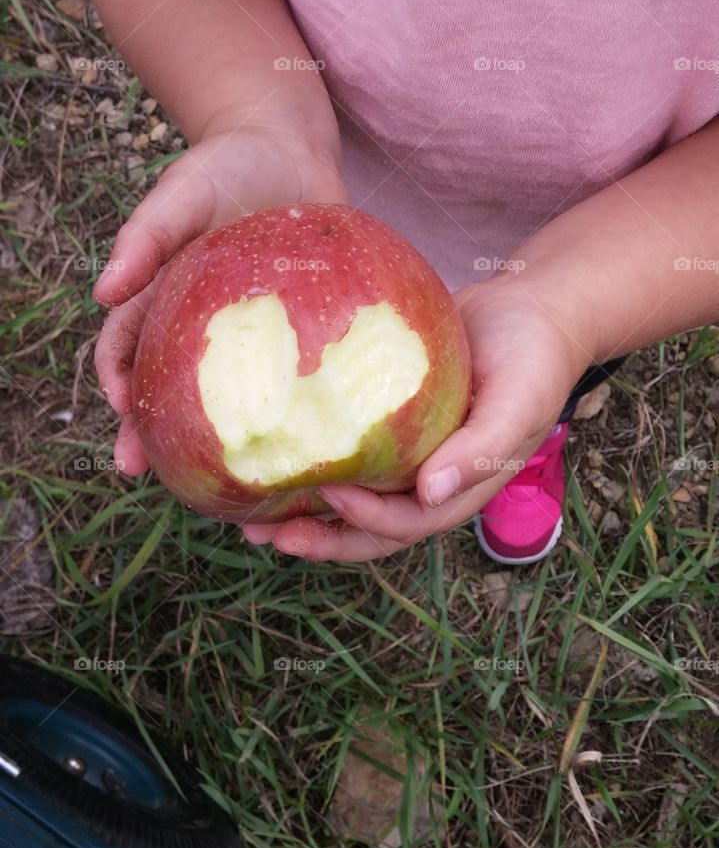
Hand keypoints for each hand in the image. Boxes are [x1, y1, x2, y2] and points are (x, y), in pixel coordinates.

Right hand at [94, 124, 345, 475]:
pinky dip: (287, 414)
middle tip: (150, 472)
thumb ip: (147, 235)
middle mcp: (197, 325)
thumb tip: (103, 291)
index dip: (119, 382)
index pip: (125, 349)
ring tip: (221, 478)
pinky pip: (287, 380)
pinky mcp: (293, 333)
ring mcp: (247, 335)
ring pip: (227, 397)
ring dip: (218, 439)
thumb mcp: (184, 191)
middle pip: (169, 387)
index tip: (124, 413)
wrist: (291, 149)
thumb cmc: (228, 165)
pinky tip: (298, 447)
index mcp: (160, 297)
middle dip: (153, 432)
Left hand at [243, 278, 596, 560]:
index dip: (367, 519)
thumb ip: (480, 450)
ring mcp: (405, 455)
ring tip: (248, 514)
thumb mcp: (518, 403)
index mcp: (458, 488)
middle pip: (367, 528)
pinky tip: (272, 450)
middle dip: (318, 538)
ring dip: (302, 510)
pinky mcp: (385, 422)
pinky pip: (345, 449)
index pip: (407, 523)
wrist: (530, 309)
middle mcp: (426, 481)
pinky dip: (312, 457)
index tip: (330, 493)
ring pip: (349, 495)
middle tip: (264, 534)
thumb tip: (431, 492)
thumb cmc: (533, 359)